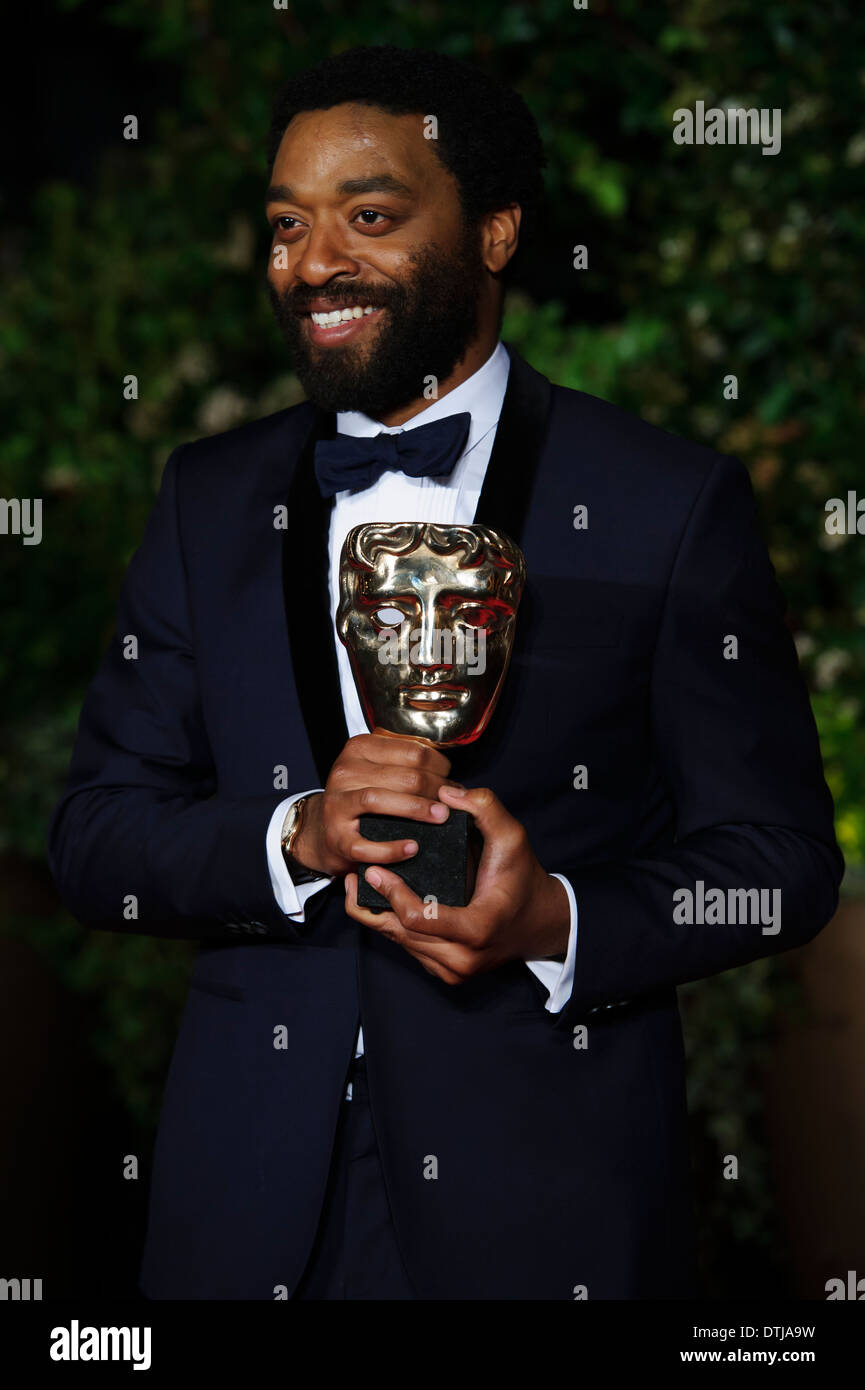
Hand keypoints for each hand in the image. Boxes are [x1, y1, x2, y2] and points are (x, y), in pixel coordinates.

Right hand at [292, 728, 458, 877]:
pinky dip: (391, 848)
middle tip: (451, 804)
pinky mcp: (336, 837)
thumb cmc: (359, 797)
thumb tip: (447, 774)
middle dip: (436, 789)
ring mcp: (337, 804)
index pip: (413, 751)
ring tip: (440, 817)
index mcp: (360, 749)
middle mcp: (345, 771)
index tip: (449, 780)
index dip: (440, 766)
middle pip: (404, 776)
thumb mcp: (375, 768)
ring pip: (380, 799)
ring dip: (417, 809)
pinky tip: (412, 848)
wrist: (323, 829)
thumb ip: (405, 762)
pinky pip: (366, 844)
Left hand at [344, 783, 569, 983]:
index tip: (373, 870)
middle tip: (358, 874)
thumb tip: (446, 793)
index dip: (391, 893)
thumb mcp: (512, 838)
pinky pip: (410, 950)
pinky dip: (394, 927)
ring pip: (401, 944)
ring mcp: (454, 971)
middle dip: (375, 904)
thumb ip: (485, 808)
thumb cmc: (524, 878)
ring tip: (361, 885)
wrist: (541, 922)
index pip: (418, 918)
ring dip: (379, 916)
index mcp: (477, 929)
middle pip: (402, 933)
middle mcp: (463, 959)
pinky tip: (381, 903)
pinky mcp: (447, 974)